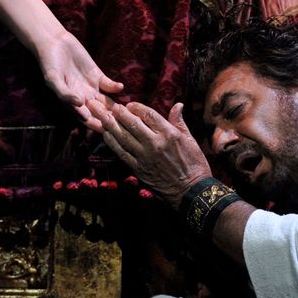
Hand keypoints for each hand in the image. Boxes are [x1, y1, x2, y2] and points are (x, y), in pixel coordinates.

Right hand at [36, 30, 123, 130]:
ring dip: (115, 106)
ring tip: (124, 108)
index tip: (106, 128)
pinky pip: (108, 85)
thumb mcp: (53, 80)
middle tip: (122, 122)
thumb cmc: (49, 63)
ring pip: (106, 101)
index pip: (86, 119)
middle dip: (110, 118)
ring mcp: (91, 87)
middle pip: (99, 112)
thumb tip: (80, 104)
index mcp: (71, 103)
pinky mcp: (97, 75)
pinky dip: (115, 87)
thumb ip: (65, 93)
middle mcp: (82, 98)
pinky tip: (120, 87)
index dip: (96, 125)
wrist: (54, 43)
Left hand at [95, 100, 211, 206]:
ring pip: (123, 137)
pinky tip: (106, 134)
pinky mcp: (138, 168)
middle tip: (112, 107)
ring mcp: (144, 156)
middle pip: (132, 124)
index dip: (136, 107)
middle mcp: (155, 143)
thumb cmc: (194, 165)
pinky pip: (121, 153)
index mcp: (169, 134)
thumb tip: (178, 105)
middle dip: (119, 113)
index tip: (129, 105)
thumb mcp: (191, 140)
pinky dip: (112, 142)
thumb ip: (179, 122)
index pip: (148, 115)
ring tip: (102, 116)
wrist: (191, 192)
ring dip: (111, 125)